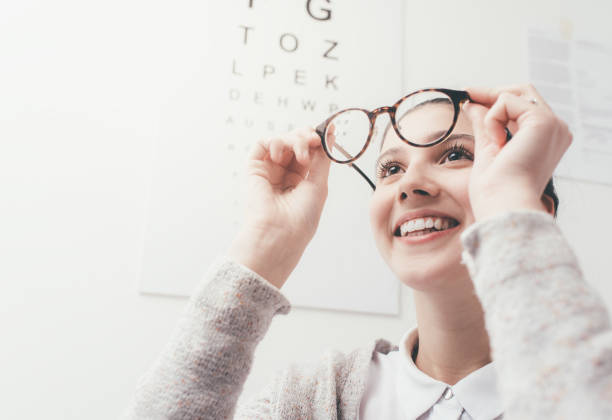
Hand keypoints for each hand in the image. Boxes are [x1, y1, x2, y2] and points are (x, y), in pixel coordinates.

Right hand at [228, 127, 331, 288]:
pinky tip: (280, 155)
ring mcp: (269, 171)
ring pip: (281, 141)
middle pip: (295, 142)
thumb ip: (322, 157)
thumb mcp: (319, 184)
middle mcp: (284, 174)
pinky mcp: (254, 169)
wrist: (279, 233)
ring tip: (301, 155)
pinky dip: (274, 142)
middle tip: (313, 140)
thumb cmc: (301, 218)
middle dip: (306, 136)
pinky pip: (262, 144)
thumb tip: (330, 133)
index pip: (309, 152)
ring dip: (293, 141)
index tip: (326, 132)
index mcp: (301, 181)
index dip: (316, 140)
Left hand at [462, 84, 572, 221]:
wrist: (504, 205)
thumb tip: (473, 104)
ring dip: (491, 113)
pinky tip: (498, 143)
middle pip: (523, 92)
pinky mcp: (543, 122)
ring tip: (491, 141)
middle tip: (467, 93)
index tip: (469, 95)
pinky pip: (507, 102)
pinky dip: (493, 119)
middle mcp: (556, 130)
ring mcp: (553, 125)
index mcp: (546, 139)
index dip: (496, 98)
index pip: (523, 105)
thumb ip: (485, 125)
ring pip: (514, 94)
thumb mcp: (488, 149)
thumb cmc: (496, 190)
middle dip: (491, 92)